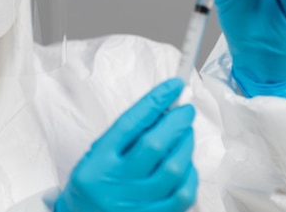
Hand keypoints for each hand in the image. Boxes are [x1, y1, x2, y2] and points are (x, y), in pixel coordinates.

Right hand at [54, 78, 197, 211]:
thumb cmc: (94, 185)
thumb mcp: (96, 156)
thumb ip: (125, 137)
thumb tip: (162, 110)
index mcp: (98, 161)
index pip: (130, 123)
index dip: (156, 101)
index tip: (174, 86)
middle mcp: (116, 182)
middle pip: (154, 145)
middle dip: (177, 122)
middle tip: (185, 111)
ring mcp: (136, 203)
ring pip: (173, 169)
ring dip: (186, 145)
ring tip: (186, 134)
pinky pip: (183, 195)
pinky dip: (191, 174)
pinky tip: (187, 164)